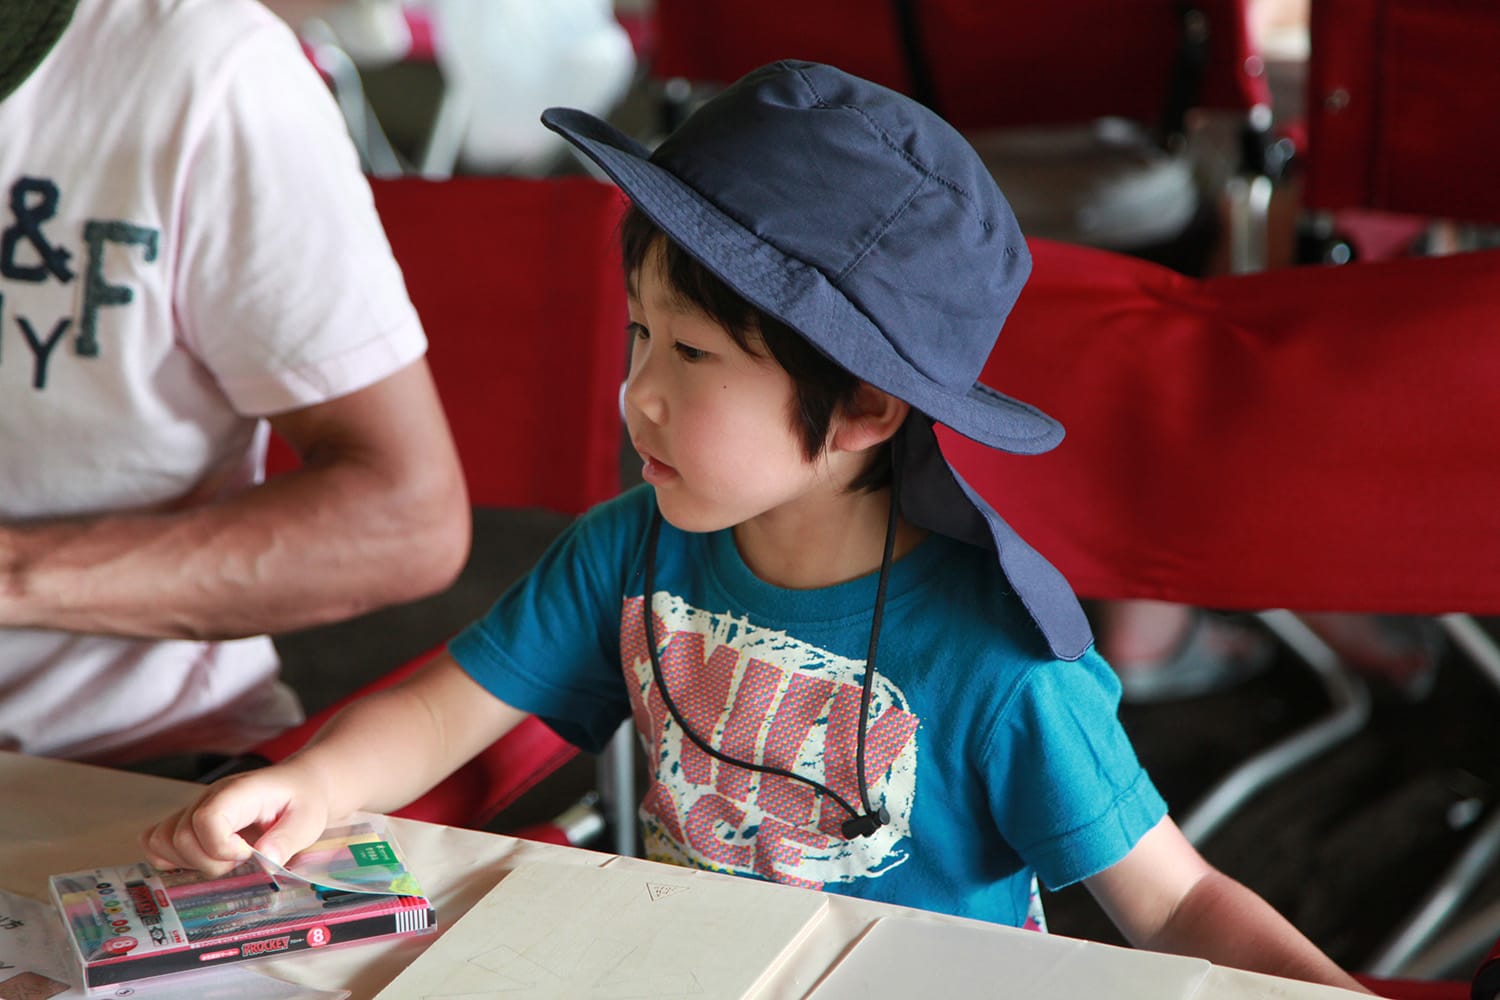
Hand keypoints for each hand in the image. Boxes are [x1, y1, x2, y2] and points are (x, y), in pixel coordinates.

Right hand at [140, 764, 333, 874]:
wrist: (300, 786)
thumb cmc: (303, 801)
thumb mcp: (308, 819)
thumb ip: (288, 839)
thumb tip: (266, 860)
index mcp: (238, 792)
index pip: (207, 819)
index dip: (222, 847)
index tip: (249, 854)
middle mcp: (209, 798)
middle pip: (180, 837)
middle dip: (211, 862)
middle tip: (243, 860)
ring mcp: (194, 809)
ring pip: (162, 841)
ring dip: (190, 862)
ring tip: (225, 860)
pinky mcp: (189, 821)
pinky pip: (157, 840)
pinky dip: (170, 858)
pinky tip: (203, 860)